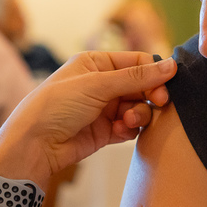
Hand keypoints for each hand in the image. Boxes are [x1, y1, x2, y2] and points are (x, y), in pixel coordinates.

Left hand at [0, 52, 176, 184]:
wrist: (35, 144)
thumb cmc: (56, 106)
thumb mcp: (97, 85)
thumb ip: (136, 77)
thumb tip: (171, 65)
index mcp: (96, 63)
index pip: (137, 61)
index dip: (154, 73)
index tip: (165, 87)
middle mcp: (101, 84)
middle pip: (141, 86)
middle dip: (149, 96)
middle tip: (157, 104)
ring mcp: (104, 108)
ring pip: (138, 108)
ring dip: (139, 114)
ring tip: (128, 121)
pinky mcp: (105, 131)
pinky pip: (130, 127)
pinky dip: (130, 129)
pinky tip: (120, 130)